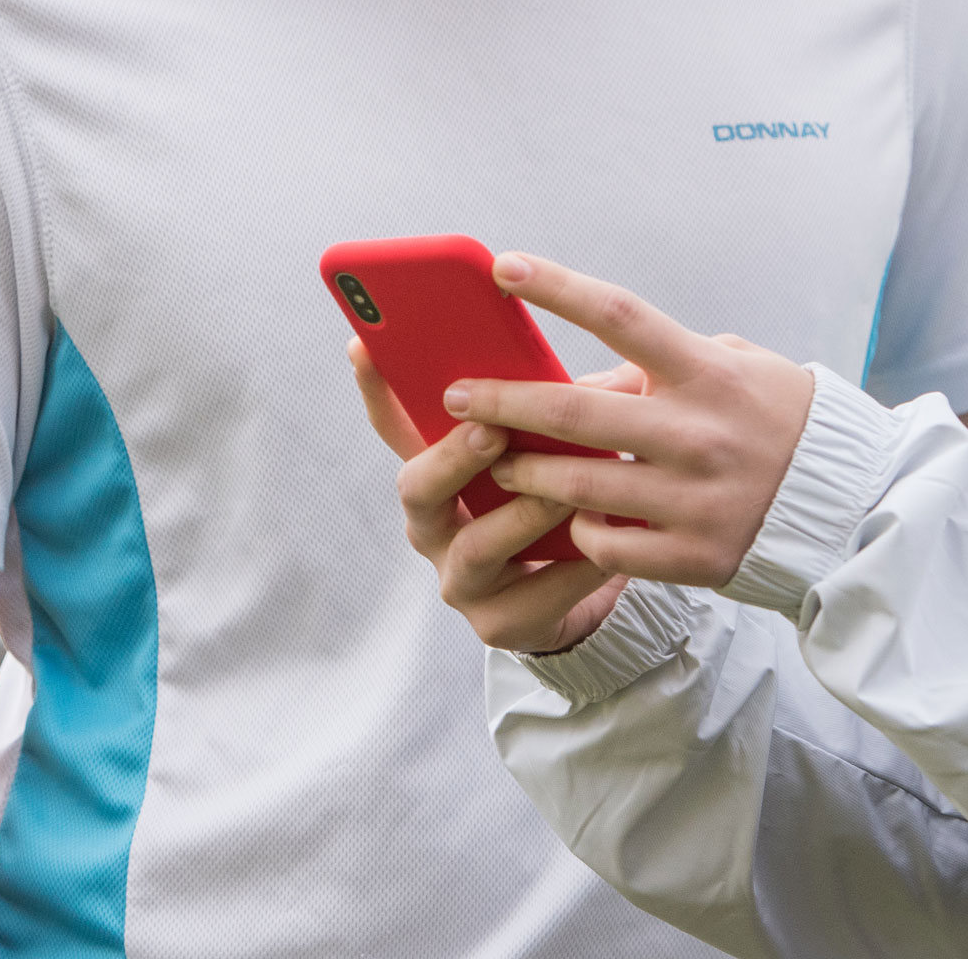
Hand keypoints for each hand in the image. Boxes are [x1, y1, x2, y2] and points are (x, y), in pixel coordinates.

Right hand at [350, 337, 632, 654]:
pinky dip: (572, 571)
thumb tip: (597, 382)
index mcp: (440, 473)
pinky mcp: (497, 623)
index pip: (397, 425)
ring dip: (522, 516)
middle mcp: (435, 525)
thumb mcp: (549, 454)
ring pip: (476, 547)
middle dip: (452, 458)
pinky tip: (605, 551)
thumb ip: (554, 417)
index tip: (362, 343)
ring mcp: (459, 578)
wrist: (580, 598)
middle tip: (490, 430)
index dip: (377, 389)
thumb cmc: (554, 507)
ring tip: (566, 496)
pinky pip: (533, 597)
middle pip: (417, 488)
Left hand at [449, 252, 816, 590]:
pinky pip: (608, 544)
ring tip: (494, 462)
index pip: (622, 315)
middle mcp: (700, 433)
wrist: (844, 501)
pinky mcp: (694, 555)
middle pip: (578, 411)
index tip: (504, 268)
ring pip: (580, 485)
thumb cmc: (774, 417)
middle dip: (504, 401)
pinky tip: (566, 519)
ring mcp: (696, 499)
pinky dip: (578, 529)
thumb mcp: (732, 369)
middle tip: (456, 396)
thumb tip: (579, 379)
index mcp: (709, 373)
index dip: (559, 288)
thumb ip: (657, 369)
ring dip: (524, 472)